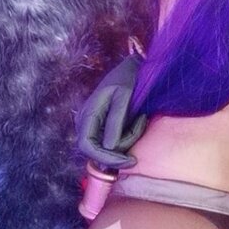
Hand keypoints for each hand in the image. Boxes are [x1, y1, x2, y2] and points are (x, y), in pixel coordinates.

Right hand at [75, 54, 147, 169]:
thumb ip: (115, 121)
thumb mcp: (124, 97)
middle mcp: (86, 121)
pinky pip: (114, 140)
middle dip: (118, 152)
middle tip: (138, 145)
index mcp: (88, 113)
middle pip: (96, 150)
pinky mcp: (104, 126)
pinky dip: (128, 136)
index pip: (87, 145)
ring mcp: (94, 125)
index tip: (127, 161)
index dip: (104, 157)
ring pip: (108, 147)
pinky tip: (138, 121)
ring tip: (141, 120)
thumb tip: (109, 147)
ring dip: (128, 140)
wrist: (132, 67)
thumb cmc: (128, 78)